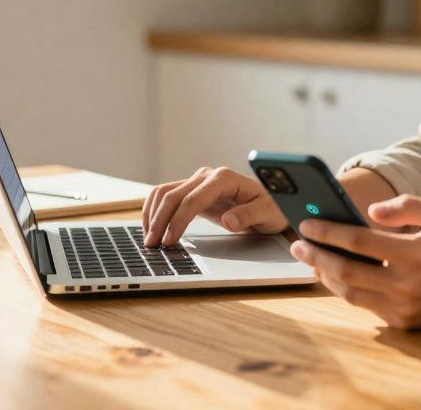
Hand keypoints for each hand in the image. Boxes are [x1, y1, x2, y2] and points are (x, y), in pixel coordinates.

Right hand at [141, 167, 287, 246]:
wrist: (272, 205)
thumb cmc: (272, 209)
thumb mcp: (267, 214)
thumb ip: (248, 215)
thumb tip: (228, 220)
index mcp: (224, 178)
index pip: (192, 199)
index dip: (178, 220)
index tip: (170, 240)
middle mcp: (208, 176)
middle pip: (173, 195)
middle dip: (159, 220)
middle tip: (152, 245)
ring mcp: (198, 181)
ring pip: (165, 193)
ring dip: (152, 215)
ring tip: (148, 240)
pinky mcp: (193, 191)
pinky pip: (167, 196)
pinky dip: (155, 210)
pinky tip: (152, 228)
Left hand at [289, 194, 420, 329]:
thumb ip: (409, 206)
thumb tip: (372, 212)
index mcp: (414, 254)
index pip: (357, 241)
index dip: (327, 231)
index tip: (306, 223)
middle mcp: (405, 285)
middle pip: (345, 270)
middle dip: (316, 255)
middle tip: (297, 243)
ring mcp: (404, 308)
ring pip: (351, 293)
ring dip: (326, 276)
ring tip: (311, 259)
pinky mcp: (406, 323)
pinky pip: (367, 307)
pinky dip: (348, 291)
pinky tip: (338, 277)